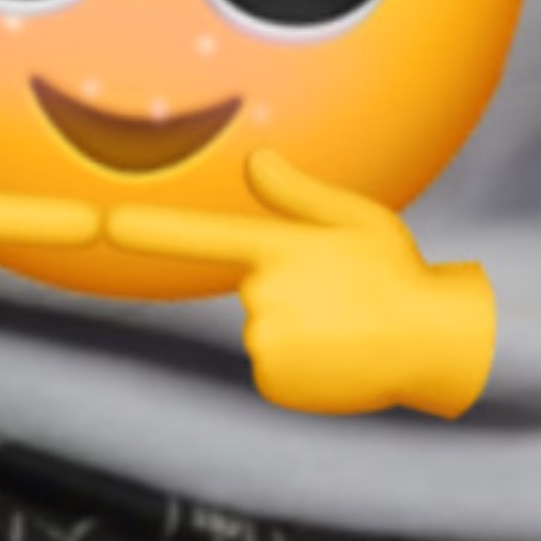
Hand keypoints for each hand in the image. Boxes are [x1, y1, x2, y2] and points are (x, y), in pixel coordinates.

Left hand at [98, 143, 493, 417]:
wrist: (433, 341)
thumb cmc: (399, 272)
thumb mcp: (356, 219)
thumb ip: (299, 195)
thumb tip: (257, 161)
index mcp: (281, 246)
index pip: (205, 236)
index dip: (152, 231)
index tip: (106, 225)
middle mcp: (265, 293)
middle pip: (255, 285)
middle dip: (290, 287)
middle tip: (343, 294)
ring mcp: (267, 340)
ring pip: (264, 326)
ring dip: (297, 325)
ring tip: (345, 326)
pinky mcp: (274, 378)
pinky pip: (273, 362)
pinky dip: (300, 361)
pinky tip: (338, 354)